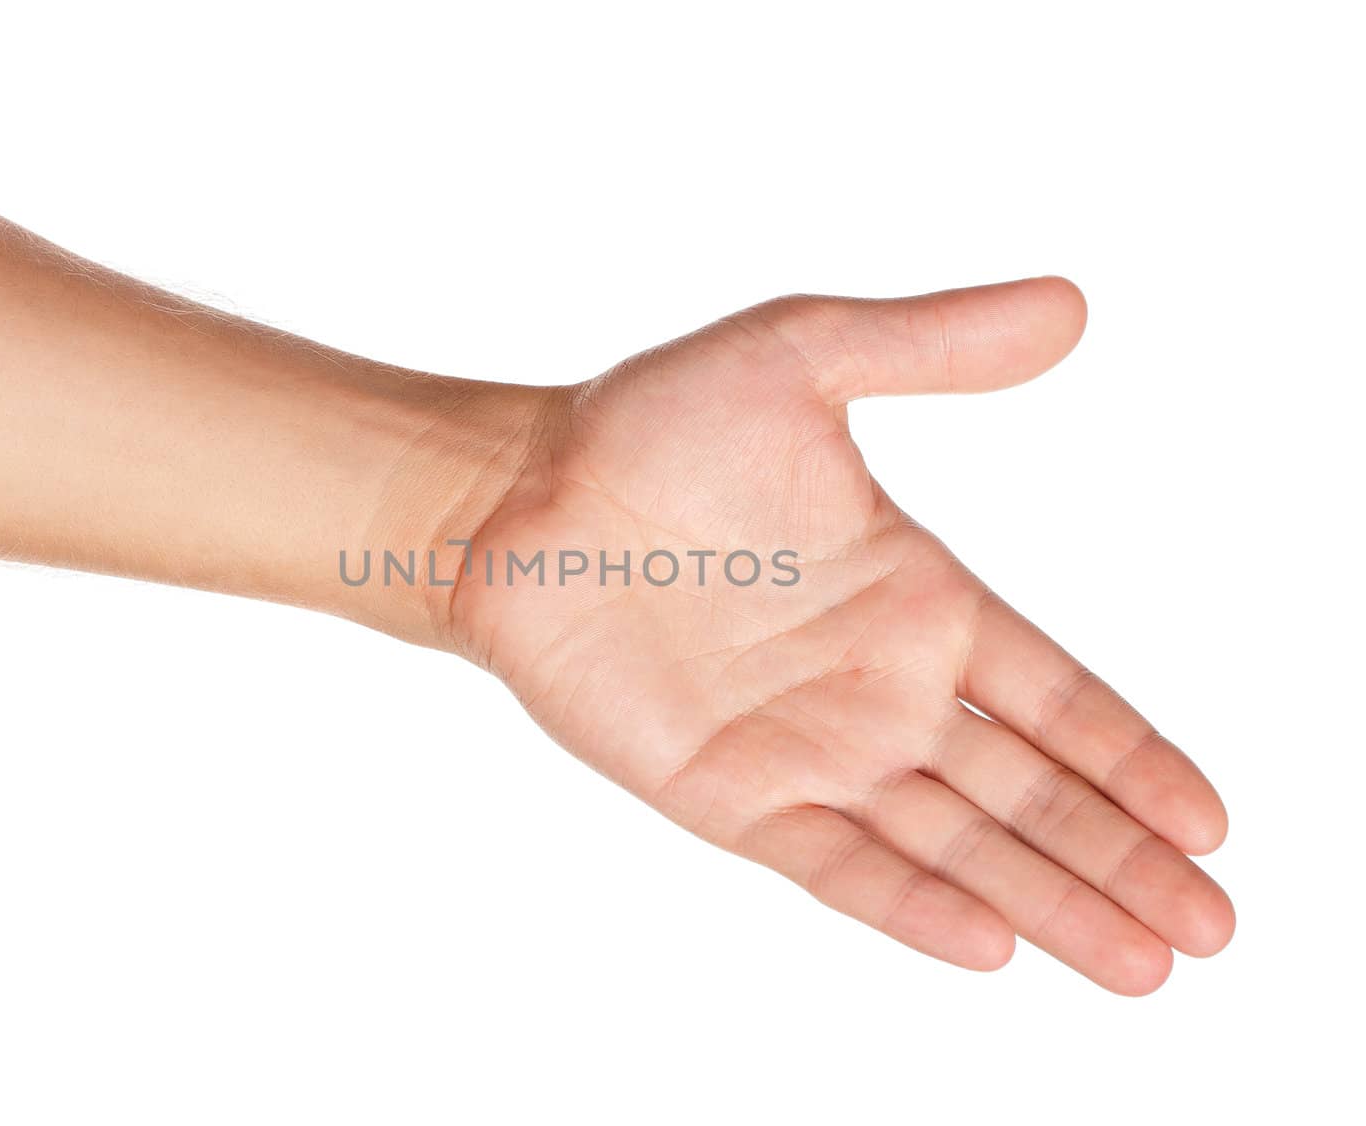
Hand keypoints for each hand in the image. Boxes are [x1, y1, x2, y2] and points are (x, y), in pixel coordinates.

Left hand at [448, 278, 1232, 994]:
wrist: (518, 498)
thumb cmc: (649, 425)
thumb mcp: (804, 356)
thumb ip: (933, 343)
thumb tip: (1070, 305)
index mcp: (917, 597)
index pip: (1057, 697)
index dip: (1135, 758)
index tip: (1216, 822)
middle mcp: (877, 688)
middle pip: (1028, 791)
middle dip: (1122, 858)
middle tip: (1212, 930)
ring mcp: (807, 747)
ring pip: (953, 842)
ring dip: (1051, 902)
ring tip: (1146, 967)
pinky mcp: (728, 792)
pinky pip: (836, 861)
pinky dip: (911, 903)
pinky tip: (993, 945)